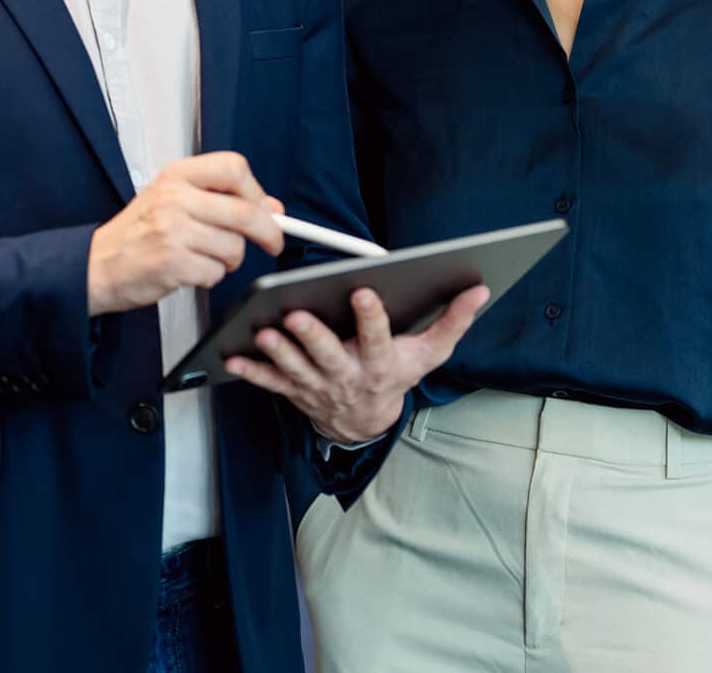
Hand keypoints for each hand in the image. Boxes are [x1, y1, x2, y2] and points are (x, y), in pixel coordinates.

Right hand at [87, 152, 284, 315]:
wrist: (98, 264)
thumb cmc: (138, 232)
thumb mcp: (176, 201)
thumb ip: (223, 199)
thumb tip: (272, 208)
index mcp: (177, 175)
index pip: (234, 168)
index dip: (257, 191)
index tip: (265, 208)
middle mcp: (175, 198)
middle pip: (245, 212)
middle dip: (268, 232)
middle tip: (273, 241)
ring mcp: (173, 230)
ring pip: (234, 247)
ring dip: (230, 259)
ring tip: (207, 256)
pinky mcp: (173, 262)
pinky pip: (216, 272)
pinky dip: (211, 276)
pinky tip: (191, 270)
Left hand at [226, 284, 490, 443]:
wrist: (366, 422)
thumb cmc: (396, 375)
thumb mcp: (429, 354)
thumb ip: (452, 321)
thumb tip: (479, 289)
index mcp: (382, 364)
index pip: (378, 339)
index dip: (372, 318)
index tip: (364, 291)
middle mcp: (348, 377)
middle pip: (330, 356)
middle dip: (314, 337)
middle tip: (297, 314)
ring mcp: (318, 387)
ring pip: (296, 370)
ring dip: (279, 352)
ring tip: (265, 331)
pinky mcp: (295, 391)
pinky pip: (271, 383)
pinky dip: (251, 372)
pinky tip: (232, 358)